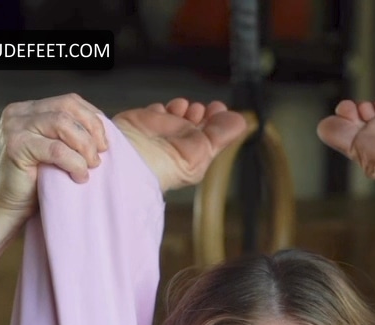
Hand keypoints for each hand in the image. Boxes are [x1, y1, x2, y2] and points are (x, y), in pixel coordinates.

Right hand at [0, 93, 108, 222]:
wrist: (9, 211)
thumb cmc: (37, 186)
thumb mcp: (57, 153)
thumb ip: (71, 136)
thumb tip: (110, 128)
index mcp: (30, 110)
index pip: (69, 101)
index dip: (93, 119)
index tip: (104, 144)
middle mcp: (19, 113)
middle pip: (67, 106)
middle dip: (92, 131)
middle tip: (99, 157)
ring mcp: (15, 127)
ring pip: (63, 123)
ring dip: (85, 146)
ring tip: (91, 167)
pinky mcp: (16, 146)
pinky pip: (56, 149)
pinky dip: (74, 162)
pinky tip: (79, 176)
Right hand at [112, 99, 248, 192]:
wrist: (132, 157)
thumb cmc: (165, 166)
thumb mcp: (202, 152)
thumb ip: (221, 135)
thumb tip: (242, 121)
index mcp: (194, 155)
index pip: (210, 134)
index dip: (217, 119)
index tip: (218, 108)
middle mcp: (179, 144)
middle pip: (195, 121)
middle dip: (199, 112)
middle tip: (198, 111)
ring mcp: (162, 132)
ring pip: (178, 113)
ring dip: (183, 107)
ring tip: (180, 111)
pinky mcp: (145, 122)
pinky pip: (158, 110)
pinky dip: (163, 108)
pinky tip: (164, 111)